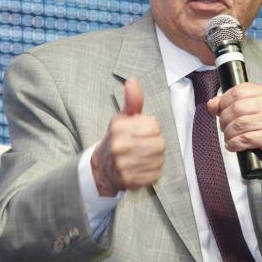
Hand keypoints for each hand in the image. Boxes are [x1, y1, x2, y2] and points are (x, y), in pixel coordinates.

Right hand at [91, 79, 164, 196]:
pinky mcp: (130, 180)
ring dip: (155, 158)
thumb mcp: (123, 118)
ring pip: (158, 159)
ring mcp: (123, 165)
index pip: (154, 126)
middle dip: (155, 144)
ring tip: (144, 157)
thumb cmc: (118, 139)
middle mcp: (119, 146)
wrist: (103, 168)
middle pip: (159, 144)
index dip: (153, 129)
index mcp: (118, 127)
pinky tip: (142, 168)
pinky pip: (155, 174)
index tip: (143, 132)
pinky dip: (152, 171)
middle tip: (145, 146)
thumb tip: (132, 81)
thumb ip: (132, 101)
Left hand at [207, 82, 261, 179]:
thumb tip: (212, 104)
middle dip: (225, 120)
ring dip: (229, 134)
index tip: (221, 111)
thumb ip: (225, 105)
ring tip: (230, 138)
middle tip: (225, 128)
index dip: (223, 102)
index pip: (238, 91)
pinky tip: (234, 145)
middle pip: (236, 108)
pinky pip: (245, 138)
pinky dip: (234, 143)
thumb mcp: (244, 113)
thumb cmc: (260, 129)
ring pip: (239, 124)